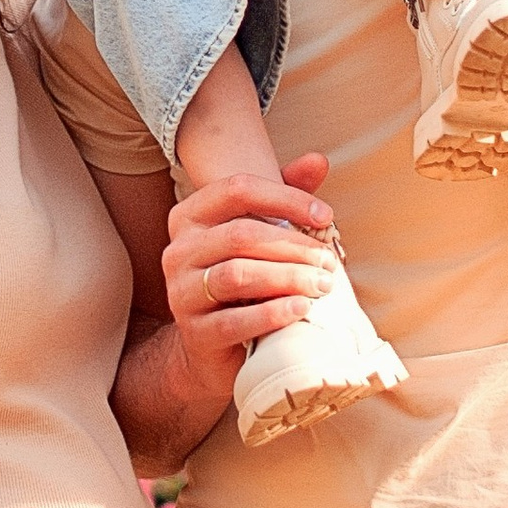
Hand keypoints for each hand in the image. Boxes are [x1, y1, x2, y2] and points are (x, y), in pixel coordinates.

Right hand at [162, 157, 338, 408]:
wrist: (216, 347)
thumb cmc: (245, 282)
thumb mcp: (263, 234)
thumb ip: (285, 196)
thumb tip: (318, 160)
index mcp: (190, 216)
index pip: (237, 189)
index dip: (285, 198)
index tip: (324, 216)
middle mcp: (178, 250)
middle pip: (241, 234)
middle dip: (294, 246)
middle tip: (329, 262)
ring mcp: (181, 293)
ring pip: (238, 274)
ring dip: (288, 278)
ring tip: (322, 285)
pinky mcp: (194, 333)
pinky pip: (234, 320)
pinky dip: (273, 313)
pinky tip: (302, 309)